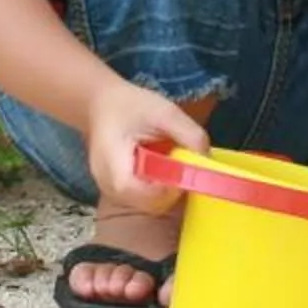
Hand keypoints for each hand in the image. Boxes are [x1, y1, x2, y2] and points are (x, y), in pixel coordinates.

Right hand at [84, 81, 209, 210]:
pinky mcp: (119, 190)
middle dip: (172, 191)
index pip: (144, 196)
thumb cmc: (128, 106)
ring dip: (167, 190)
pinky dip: (159, 187)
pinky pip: (143, 197)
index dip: (170, 190)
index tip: (186, 173)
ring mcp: (112, 191)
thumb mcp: (163, 111)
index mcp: (113, 168)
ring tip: (173, 166)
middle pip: (148, 205)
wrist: (100, 103)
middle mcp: (109, 187)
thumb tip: (208, 158)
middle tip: (184, 169)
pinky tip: (163, 168)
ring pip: (148, 204)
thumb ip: (188, 133)